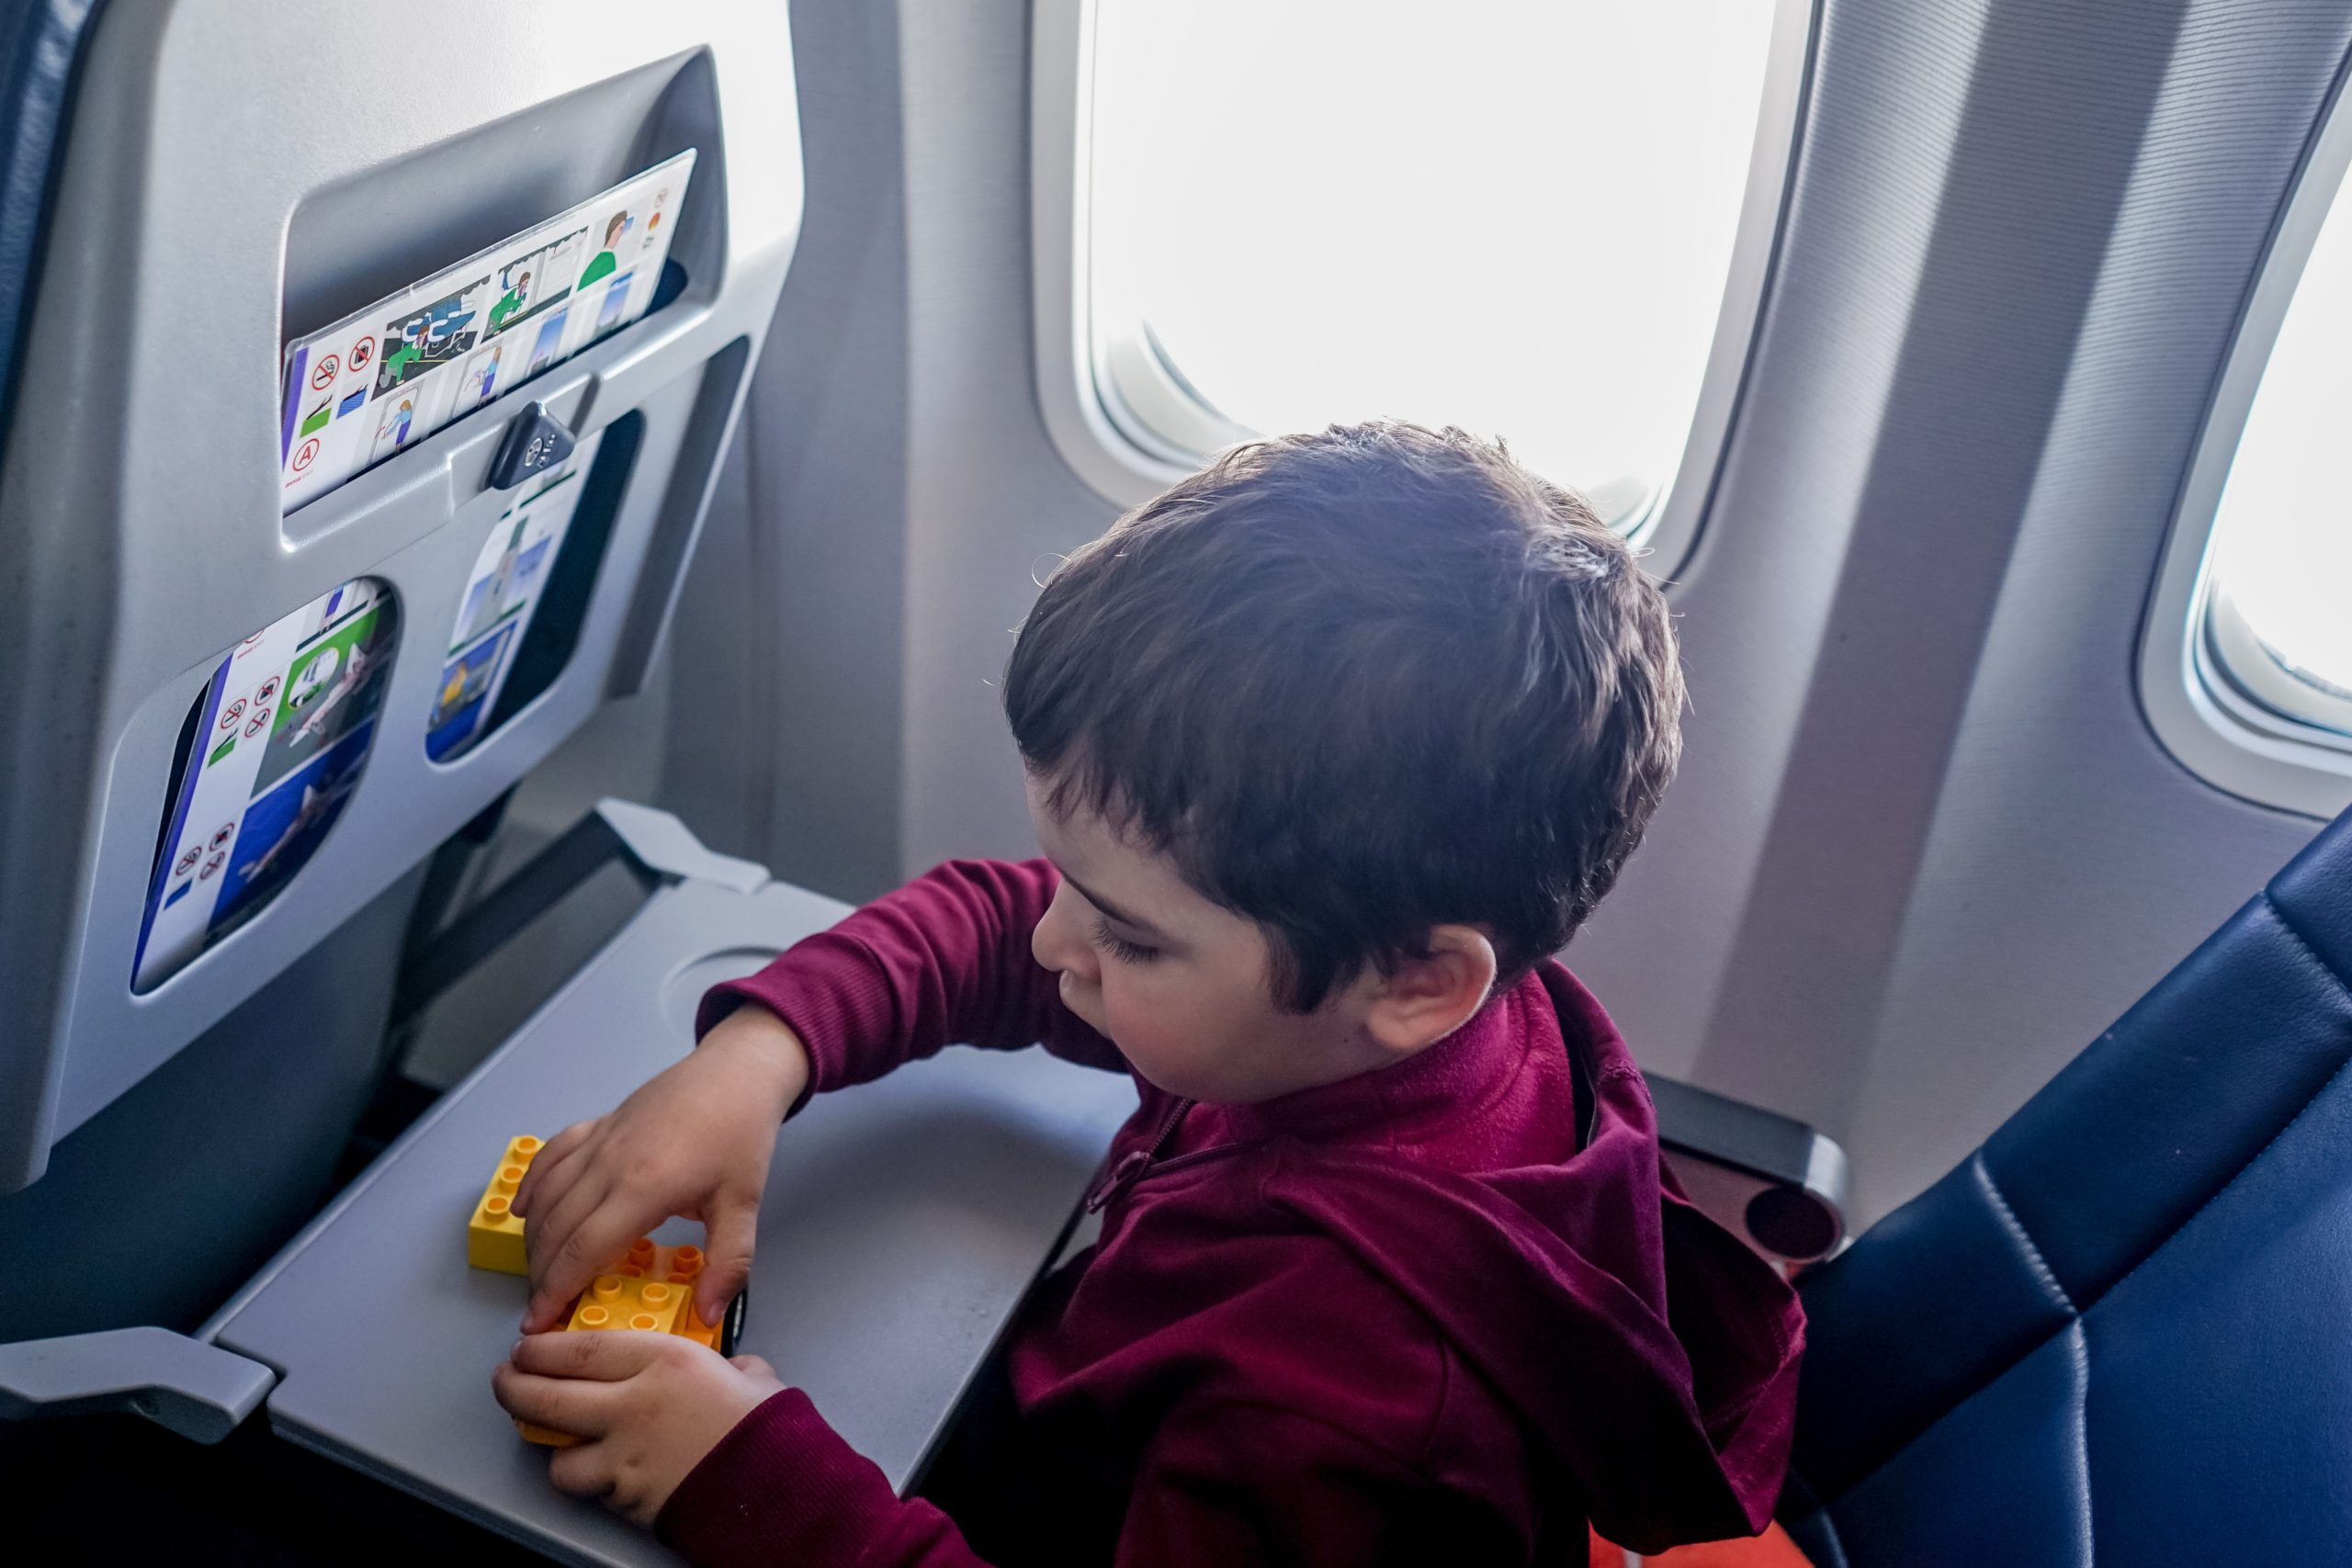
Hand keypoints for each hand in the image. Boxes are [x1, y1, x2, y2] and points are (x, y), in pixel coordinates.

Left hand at [492, 1331, 786, 1526]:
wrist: (778, 1487)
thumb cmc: (768, 1427)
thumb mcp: (748, 1375)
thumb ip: (726, 1365)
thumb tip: (731, 1368)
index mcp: (663, 1361)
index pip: (578, 1348)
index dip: (541, 1348)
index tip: (527, 1346)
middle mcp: (632, 1404)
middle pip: (547, 1396)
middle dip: (514, 1388)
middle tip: (506, 1380)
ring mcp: (623, 1456)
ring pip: (558, 1454)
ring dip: (552, 1447)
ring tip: (559, 1440)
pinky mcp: (625, 1498)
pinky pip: (590, 1488)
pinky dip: (590, 1481)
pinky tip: (601, 1473)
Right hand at [512, 1005, 811, 1330]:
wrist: (737, 1072)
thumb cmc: (741, 1136)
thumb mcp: (744, 1204)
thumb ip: (729, 1263)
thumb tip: (708, 1317)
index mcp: (643, 1189)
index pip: (583, 1251)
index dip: (556, 1291)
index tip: (537, 1323)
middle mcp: (609, 1164)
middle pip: (556, 1228)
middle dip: (540, 1275)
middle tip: (539, 1308)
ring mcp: (599, 1140)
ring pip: (548, 1195)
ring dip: (533, 1237)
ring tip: (536, 1273)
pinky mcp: (598, 1123)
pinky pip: (550, 1156)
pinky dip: (532, 1185)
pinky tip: (523, 1210)